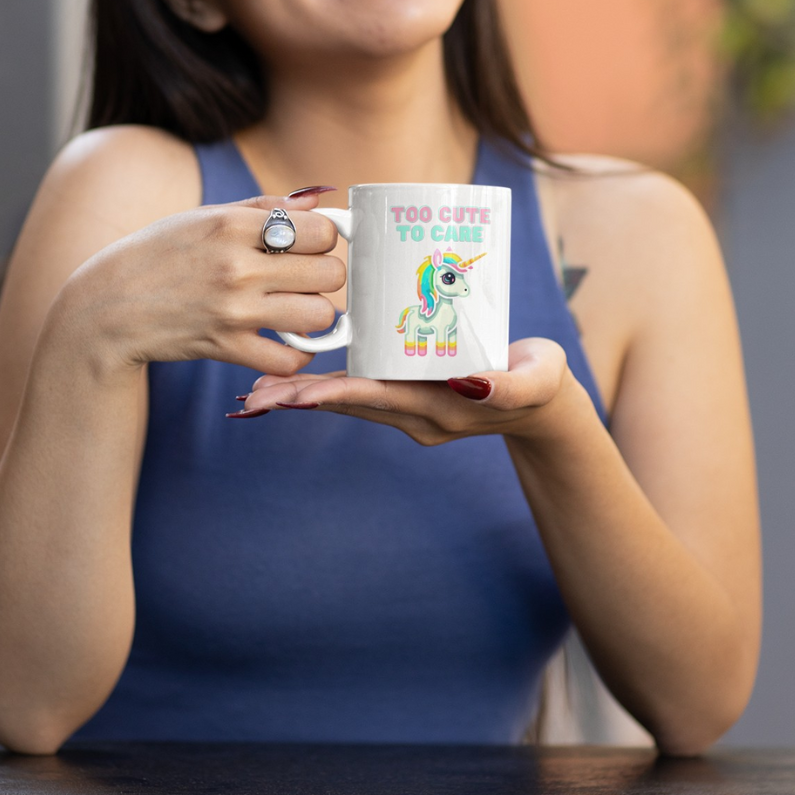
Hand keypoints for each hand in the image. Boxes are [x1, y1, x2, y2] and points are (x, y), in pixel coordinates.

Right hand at [62, 190, 345, 376]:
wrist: (107, 306)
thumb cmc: (160, 254)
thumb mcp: (206, 216)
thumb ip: (265, 207)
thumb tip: (319, 202)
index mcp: (233, 225)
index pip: (321, 231)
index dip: (325, 239)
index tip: (311, 245)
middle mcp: (237, 266)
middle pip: (330, 273)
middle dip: (326, 276)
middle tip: (306, 278)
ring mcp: (233, 310)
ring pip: (319, 316)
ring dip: (315, 315)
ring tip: (297, 309)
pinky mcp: (226, 346)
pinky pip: (288, 359)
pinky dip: (294, 355)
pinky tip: (284, 342)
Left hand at [233, 337, 580, 444]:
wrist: (544, 406)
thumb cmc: (541, 382)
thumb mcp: (537, 379)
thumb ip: (509, 384)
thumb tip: (473, 381)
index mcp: (440, 408)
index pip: (377, 397)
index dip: (335, 392)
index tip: (294, 394)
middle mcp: (417, 415)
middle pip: (350, 404)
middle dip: (302, 400)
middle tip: (251, 398)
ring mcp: (411, 412)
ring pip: (348, 402)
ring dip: (303, 398)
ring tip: (254, 395)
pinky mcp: (408, 400)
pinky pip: (359, 395)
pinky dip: (325, 390)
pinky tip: (293, 386)